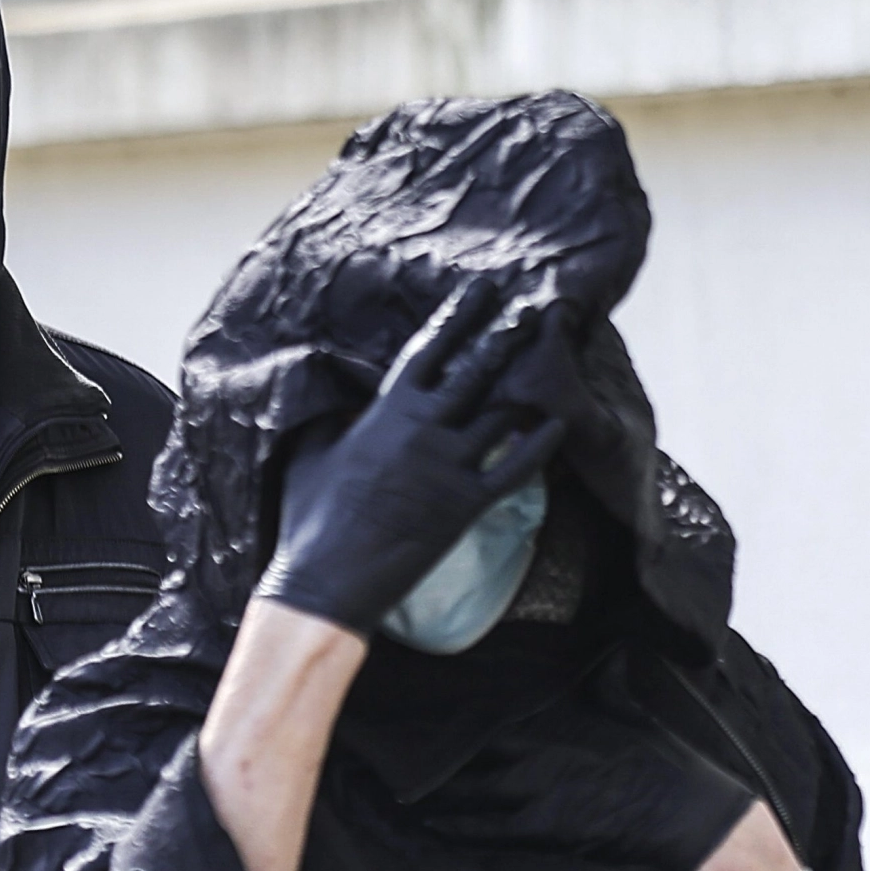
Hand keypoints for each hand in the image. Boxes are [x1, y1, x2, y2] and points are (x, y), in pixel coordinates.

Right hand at [253, 281, 567, 637]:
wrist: (326, 582)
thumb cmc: (310, 519)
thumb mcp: (311, 451)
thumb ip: (336, 416)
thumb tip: (348, 394)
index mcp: (385, 412)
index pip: (430, 349)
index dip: (459, 315)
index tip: (483, 289)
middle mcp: (424, 430)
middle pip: (478, 370)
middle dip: (507, 335)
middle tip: (535, 308)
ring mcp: (450, 466)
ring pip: (503, 412)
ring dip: (529, 383)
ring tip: (552, 357)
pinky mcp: (466, 505)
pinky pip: (515, 469)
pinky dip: (539, 445)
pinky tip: (559, 422)